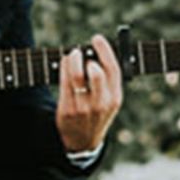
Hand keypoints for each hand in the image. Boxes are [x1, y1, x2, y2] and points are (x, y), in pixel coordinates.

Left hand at [56, 34, 122, 152]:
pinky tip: (65, 62)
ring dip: (71, 59)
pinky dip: (63, 67)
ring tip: (71, 55)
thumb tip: (94, 50)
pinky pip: (64, 82)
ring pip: (76, 75)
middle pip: (95, 72)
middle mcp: (101, 103)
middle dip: (85, 57)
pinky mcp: (68, 110)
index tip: (97, 38)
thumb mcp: (108, 100)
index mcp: (115, 98)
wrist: (83, 141)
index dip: (105, 51)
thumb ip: (106, 80)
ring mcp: (84, 107)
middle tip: (80, 51)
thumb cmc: (96, 112)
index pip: (113, 70)